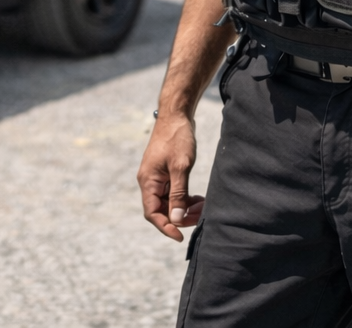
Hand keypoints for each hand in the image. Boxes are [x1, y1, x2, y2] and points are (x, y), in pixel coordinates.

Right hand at [137, 112, 203, 241]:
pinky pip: (173, 192)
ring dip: (185, 208)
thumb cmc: (177, 138)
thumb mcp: (181, 167)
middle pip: (161, 209)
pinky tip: (198, 198)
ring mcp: (157, 176)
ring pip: (169, 202)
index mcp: (148, 181)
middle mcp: (149, 181)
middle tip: (200, 216)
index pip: (152, 213)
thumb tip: (177, 219)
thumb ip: (179, 195)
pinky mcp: (165, 172)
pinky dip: (185, 198)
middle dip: (180, 217)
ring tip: (203, 206)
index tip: (181, 236)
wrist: (176, 115)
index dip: (165, 227)